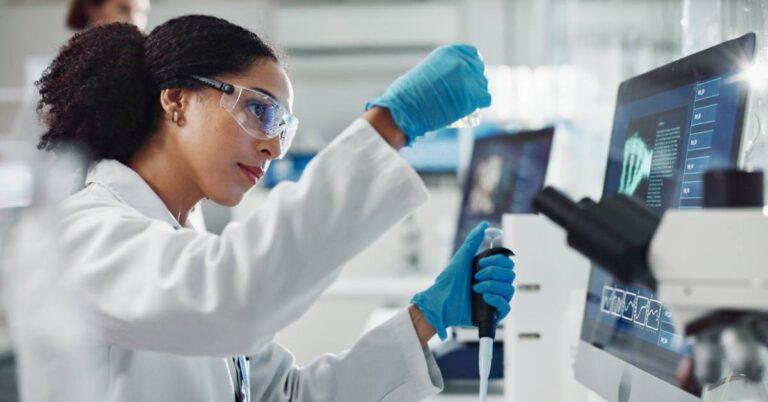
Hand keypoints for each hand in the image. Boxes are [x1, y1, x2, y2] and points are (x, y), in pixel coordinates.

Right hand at [366, 44, 490, 143]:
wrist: (405, 109)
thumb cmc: (409, 94)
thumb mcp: (426, 71)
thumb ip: (442, 70)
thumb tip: (451, 79)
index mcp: (449, 52)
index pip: (472, 54)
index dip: (471, 67)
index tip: (466, 77)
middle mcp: (461, 61)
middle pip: (478, 70)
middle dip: (474, 81)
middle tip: (465, 94)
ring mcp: (469, 77)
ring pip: (482, 85)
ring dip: (476, 93)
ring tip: (464, 102)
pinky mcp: (473, 95)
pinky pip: (485, 99)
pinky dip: (479, 104)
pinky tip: (471, 108)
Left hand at [410, 221, 515, 339]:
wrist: (440, 302)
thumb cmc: (448, 281)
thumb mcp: (462, 257)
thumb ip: (473, 240)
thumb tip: (485, 225)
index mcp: (490, 272)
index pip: (507, 263)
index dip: (497, 260)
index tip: (480, 262)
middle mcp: (495, 285)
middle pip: (511, 274)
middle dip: (493, 272)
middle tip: (476, 276)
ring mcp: (495, 299)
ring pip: (510, 289)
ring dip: (492, 285)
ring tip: (475, 288)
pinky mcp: (493, 314)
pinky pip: (507, 307)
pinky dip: (497, 299)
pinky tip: (484, 297)